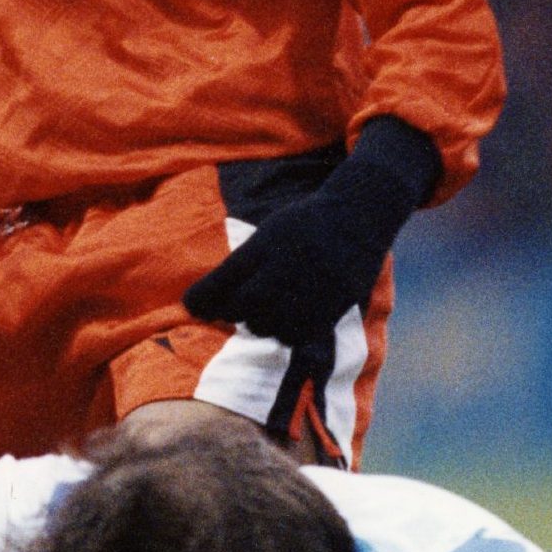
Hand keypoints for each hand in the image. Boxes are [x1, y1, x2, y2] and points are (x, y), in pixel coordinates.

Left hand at [184, 118, 440, 348]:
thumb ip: (245, 263)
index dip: (200, 299)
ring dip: (259, 323)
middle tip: (232, 307)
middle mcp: (285, 267)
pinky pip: (296, 335)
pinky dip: (285, 332)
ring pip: (267, 326)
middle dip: (231, 310)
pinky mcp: (331, 306)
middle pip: (241, 307)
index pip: (221, 281)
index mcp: (265, 245)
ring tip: (265, 310)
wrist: (359, 216)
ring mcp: (308, 289)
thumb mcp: (271, 231)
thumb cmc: (306, 224)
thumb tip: (209, 301)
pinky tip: (287, 319)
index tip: (193, 305)